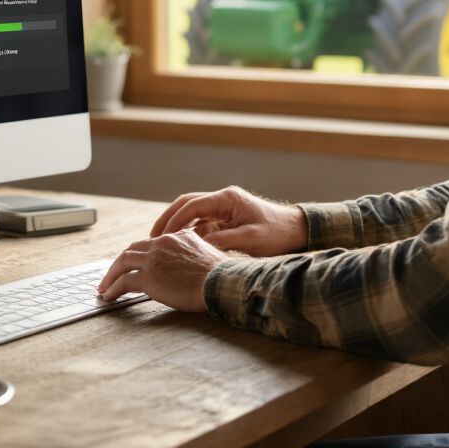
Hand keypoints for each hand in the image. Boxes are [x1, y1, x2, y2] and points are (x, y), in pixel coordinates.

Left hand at [96, 229, 228, 312]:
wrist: (222, 282)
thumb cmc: (221, 275)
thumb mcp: (207, 253)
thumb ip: (192, 253)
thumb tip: (188, 265)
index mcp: (176, 236)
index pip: (149, 243)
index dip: (137, 255)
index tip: (130, 265)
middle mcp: (162, 243)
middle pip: (131, 250)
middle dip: (119, 264)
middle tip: (111, 275)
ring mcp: (154, 259)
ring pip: (122, 263)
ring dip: (111, 276)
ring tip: (104, 288)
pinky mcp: (149, 277)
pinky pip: (123, 282)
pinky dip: (113, 289)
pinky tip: (109, 296)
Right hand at [148, 186, 307, 256]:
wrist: (297, 231)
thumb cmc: (277, 234)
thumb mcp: (250, 240)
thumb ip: (223, 241)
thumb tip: (196, 248)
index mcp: (227, 199)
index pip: (192, 205)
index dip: (174, 220)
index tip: (160, 236)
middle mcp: (223, 200)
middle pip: (186, 204)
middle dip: (168, 219)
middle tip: (152, 238)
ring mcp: (224, 209)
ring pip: (192, 215)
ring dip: (177, 227)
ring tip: (160, 244)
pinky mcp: (226, 220)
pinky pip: (202, 224)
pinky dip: (189, 234)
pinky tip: (180, 248)